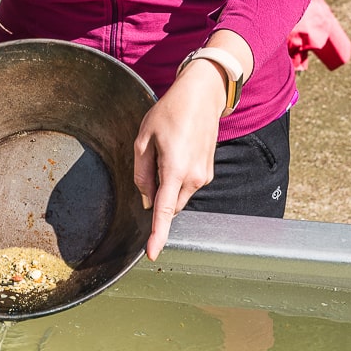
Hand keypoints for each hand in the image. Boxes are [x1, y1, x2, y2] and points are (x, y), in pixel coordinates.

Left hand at [133, 59, 226, 260]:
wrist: (202, 96)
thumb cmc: (170, 112)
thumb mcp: (144, 138)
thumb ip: (142, 173)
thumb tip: (147, 200)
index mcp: (175, 169)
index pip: (165, 211)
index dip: (157, 234)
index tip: (152, 254)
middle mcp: (194, 177)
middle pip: (169, 203)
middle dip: (157, 192)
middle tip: (152, 158)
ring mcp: (204, 176)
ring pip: (178, 195)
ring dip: (167, 184)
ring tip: (166, 150)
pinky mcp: (208, 172)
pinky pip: (186, 185)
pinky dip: (177, 178)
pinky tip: (175, 151)